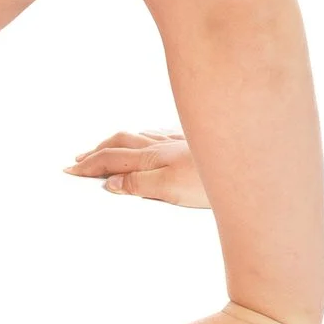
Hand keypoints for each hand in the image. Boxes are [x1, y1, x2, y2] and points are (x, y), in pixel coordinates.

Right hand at [65, 129, 206, 206]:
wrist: (254, 162)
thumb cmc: (215, 181)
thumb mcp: (172, 190)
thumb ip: (139, 185)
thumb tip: (110, 184)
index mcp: (151, 158)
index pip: (111, 160)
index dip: (89, 166)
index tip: (69, 170)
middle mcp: (161, 145)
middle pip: (120, 143)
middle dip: (97, 151)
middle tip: (79, 158)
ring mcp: (178, 141)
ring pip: (139, 136)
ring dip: (116, 142)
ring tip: (105, 146)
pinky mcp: (195, 142)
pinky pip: (160, 134)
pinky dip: (144, 136)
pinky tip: (150, 136)